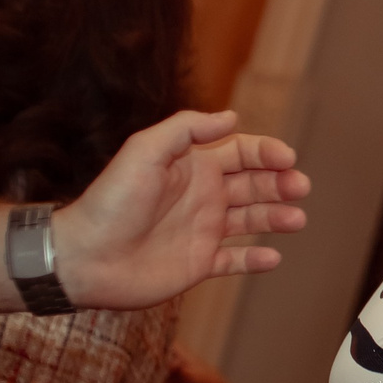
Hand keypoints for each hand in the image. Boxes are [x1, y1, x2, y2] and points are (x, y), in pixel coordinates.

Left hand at [52, 111, 309, 308]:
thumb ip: (186, 129)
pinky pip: (235, 261)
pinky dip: (256, 260)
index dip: (267, 152)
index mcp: (193, 167)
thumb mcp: (144, 151)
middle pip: (255, 184)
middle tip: (299, 188)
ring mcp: (202, 231)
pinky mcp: (199, 264)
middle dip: (281, 183)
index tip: (287, 159)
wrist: (84, 257)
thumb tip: (231, 117)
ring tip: (295, 219)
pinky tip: (273, 257)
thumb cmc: (110, 202)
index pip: (242, 152)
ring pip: (252, 220)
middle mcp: (203, 197)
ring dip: (277, 217)